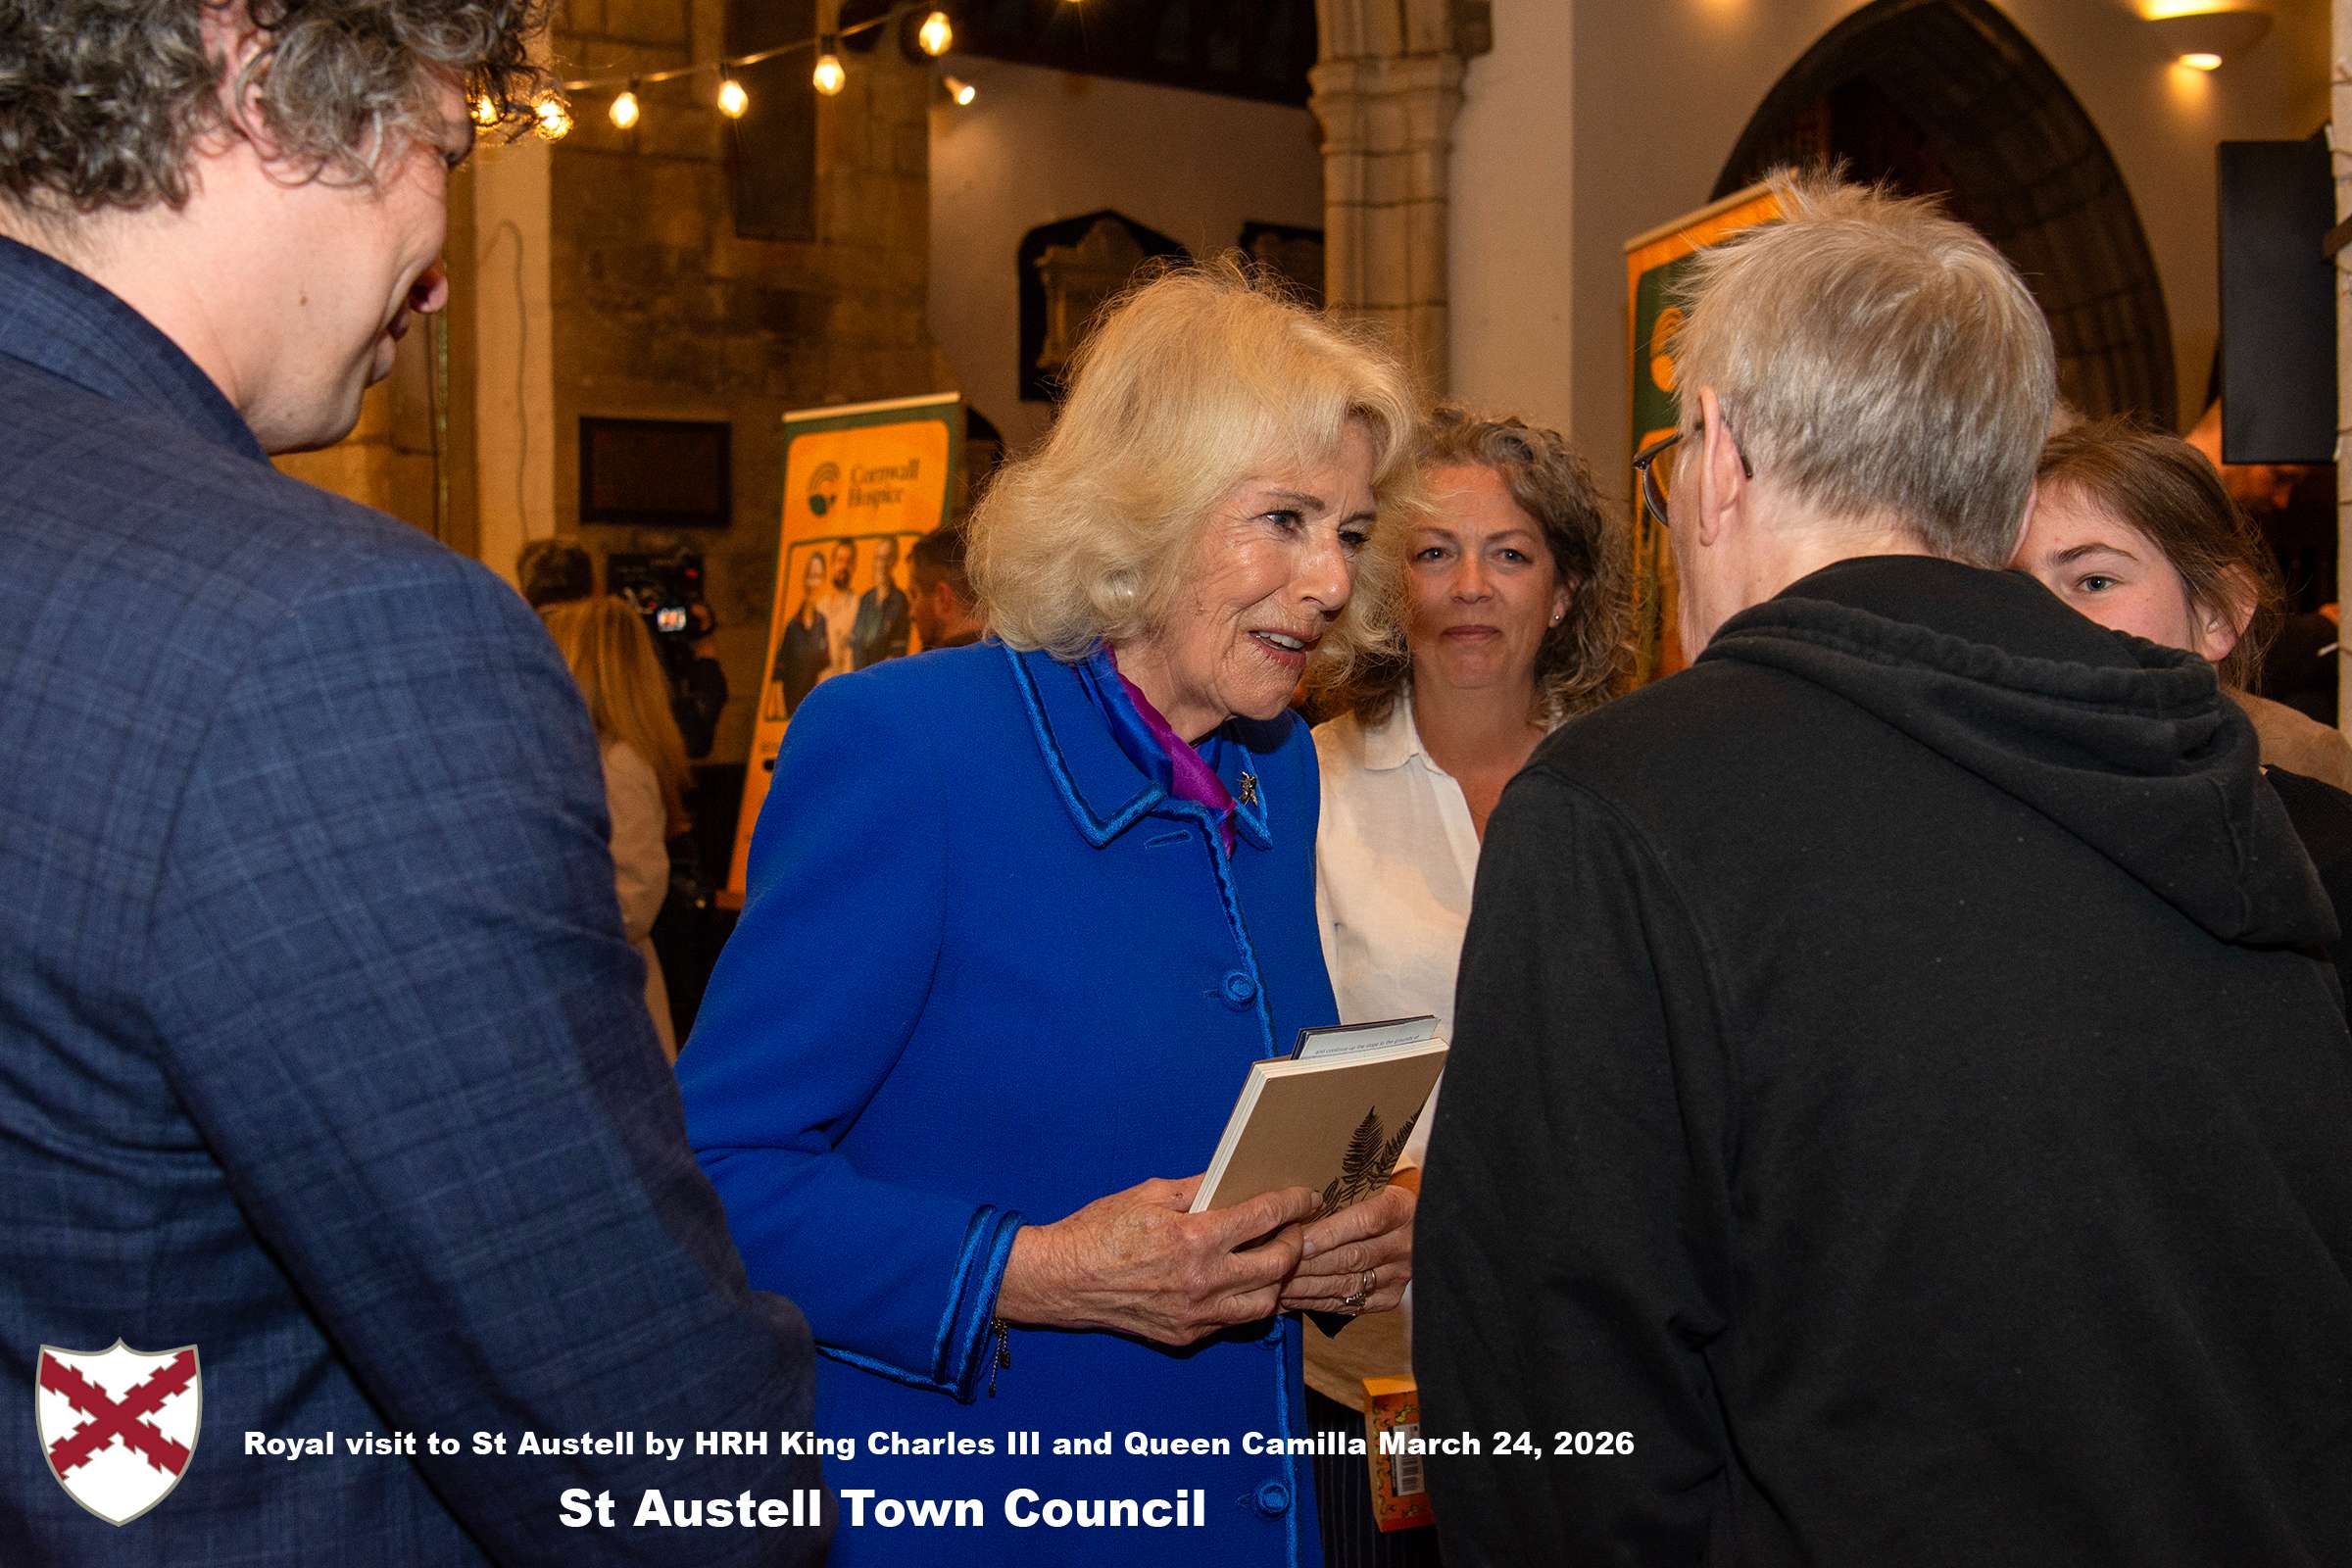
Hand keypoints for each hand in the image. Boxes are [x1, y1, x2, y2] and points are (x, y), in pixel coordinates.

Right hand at [996, 1177, 1320, 1346]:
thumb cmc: (1100, 1231)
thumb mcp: (1149, 1194)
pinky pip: (1234, 1321)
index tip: (1307, 1196)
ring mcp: (1196, 1314)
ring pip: (1265, 1302)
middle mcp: (1203, 1281)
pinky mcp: (1186, 1336)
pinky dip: (1245, 1300)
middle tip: (1294, 1227)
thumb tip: (1234, 1178)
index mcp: (1195, 1238)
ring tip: (1273, 1257)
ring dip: (1276, 1278)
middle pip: (1278, 1264)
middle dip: (1295, 1242)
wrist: (1063, 1280)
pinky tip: (1240, 1281)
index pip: (1265, 1218)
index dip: (1294, 1204)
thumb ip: (1198, 1188)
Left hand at [1280, 1181, 1414, 1314]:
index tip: (1299, 1239)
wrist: (1413, 1228)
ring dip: (1309, 1285)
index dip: (1329, 1233)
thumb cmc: (1379, 1201)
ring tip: (1278, 1282)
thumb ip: (1342, 1196)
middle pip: (1353, 1257)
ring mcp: (1399, 1275)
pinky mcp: (1389, 1297)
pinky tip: (1295, 1297)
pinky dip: (1317, 1301)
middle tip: (1278, 1263)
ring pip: (1347, 1284)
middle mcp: (1404, 1246)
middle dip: (1310, 1262)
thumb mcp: (1371, 1187)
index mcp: (1401, 1210)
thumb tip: (1296, 1205)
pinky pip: (1348, 1303)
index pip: (1364, 1222)